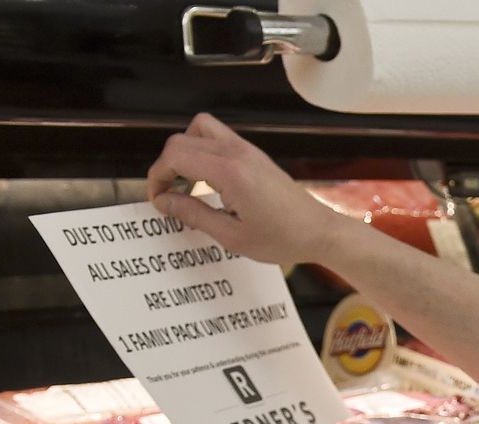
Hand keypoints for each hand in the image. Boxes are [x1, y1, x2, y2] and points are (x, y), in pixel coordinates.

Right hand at [145, 113, 347, 265]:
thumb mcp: (232, 236)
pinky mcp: (255, 154)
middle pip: (181, 140)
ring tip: (189, 184)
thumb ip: (193, 214)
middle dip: (167, 165)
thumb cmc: (283, 239)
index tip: (159, 199)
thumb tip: (163, 201)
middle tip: (170, 196)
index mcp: (230, 172)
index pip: (175, 155)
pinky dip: (203, 151)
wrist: (320, 232)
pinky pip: (218, 137)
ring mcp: (248, 150)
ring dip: (185, 152)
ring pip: (199, 128)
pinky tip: (209, 181)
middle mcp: (238, 153)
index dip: (158, 176)